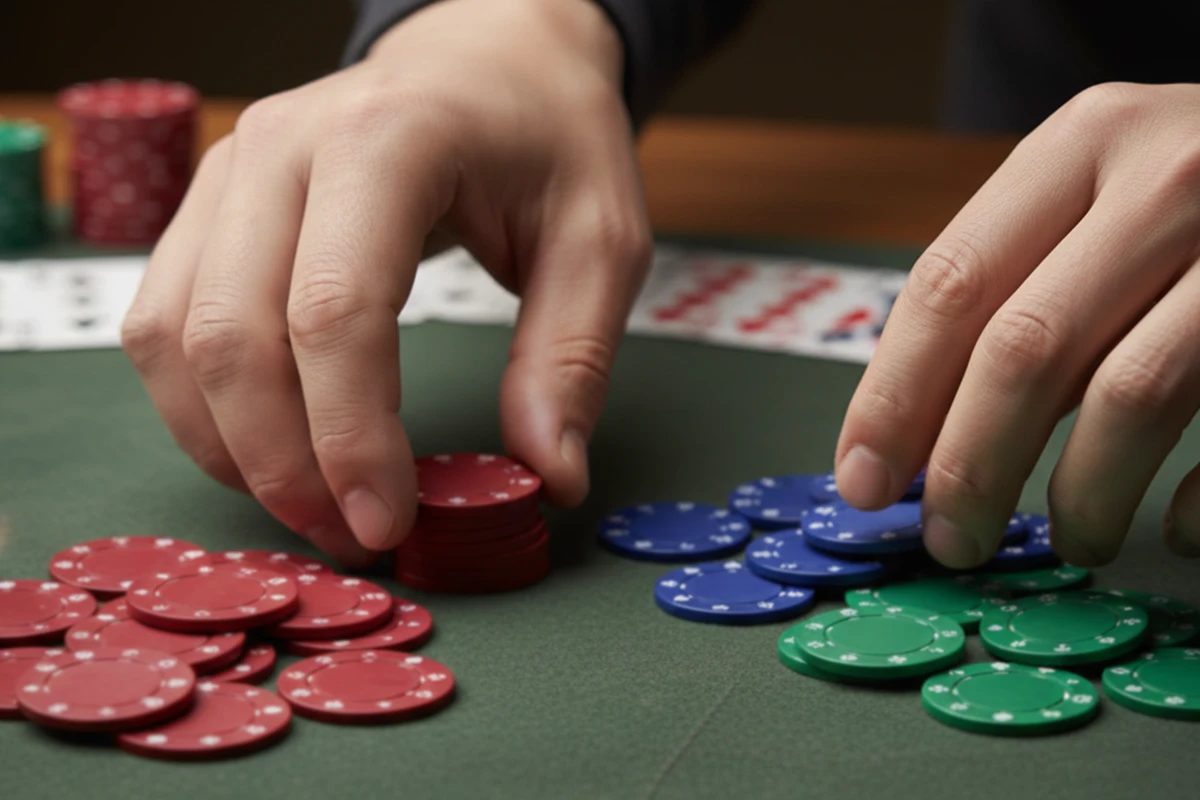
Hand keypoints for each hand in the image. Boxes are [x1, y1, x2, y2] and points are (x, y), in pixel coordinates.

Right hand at [120, 0, 651, 565]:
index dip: (351, 438)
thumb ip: (570, 359)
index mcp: (389, 140)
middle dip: (284, 465)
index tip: (387, 523)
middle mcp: (281, 149)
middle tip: (351, 539)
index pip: (336, 310)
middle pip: (235, 336)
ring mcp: (229, 172)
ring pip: (175, 337)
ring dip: (230, 447)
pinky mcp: (208, 206)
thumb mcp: (599, 239)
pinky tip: (264, 450)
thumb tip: (549, 478)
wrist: (487, 57)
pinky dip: (201, 406)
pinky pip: (162, 322)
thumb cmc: (547, 137)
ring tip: (310, 508)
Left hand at [834, 82, 1199, 567]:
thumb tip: (912, 433)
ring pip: (1133, 396)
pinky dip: (1199, 501)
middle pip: (1025, 348)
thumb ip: (1011, 288)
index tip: (863, 481)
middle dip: (969, 465)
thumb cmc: (1188, 188)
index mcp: (1082, 144)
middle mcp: (1168, 178)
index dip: (893, 398)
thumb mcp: (1090, 193)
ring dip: (1079, 496)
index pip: (951, 286)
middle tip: (949, 539)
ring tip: (1068, 542)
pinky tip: (1175, 528)